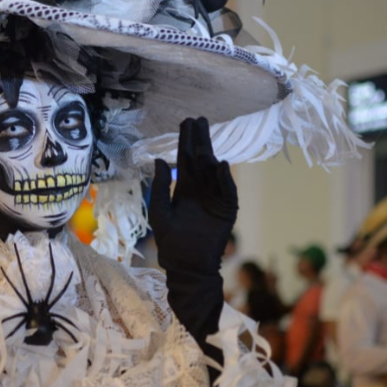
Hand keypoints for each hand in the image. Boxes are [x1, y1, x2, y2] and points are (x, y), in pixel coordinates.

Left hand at [149, 117, 237, 274]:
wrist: (188, 266)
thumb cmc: (171, 243)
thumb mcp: (160, 213)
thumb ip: (160, 188)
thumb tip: (159, 160)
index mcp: (185, 189)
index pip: (186, 159)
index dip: (186, 141)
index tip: (187, 122)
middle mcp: (201, 190)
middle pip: (201, 160)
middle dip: (200, 140)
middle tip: (200, 120)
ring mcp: (215, 198)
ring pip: (213, 172)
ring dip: (209, 157)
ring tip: (203, 144)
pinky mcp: (227, 210)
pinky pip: (227, 191)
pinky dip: (224, 178)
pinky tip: (219, 164)